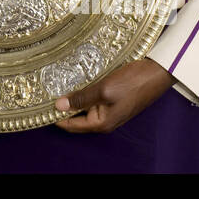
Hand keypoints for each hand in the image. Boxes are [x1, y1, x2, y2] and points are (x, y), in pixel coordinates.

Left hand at [54, 59, 173, 133]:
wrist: (158, 72)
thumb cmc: (134, 82)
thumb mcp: (104, 89)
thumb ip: (81, 98)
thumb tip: (59, 105)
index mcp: (102, 123)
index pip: (71, 125)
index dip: (55, 117)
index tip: (40, 106)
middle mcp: (106, 120)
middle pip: (77, 117)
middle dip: (63, 106)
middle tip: (45, 92)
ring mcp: (111, 110)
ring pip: (85, 106)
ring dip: (74, 97)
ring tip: (57, 84)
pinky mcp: (115, 100)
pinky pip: (95, 99)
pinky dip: (84, 92)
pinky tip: (77, 81)